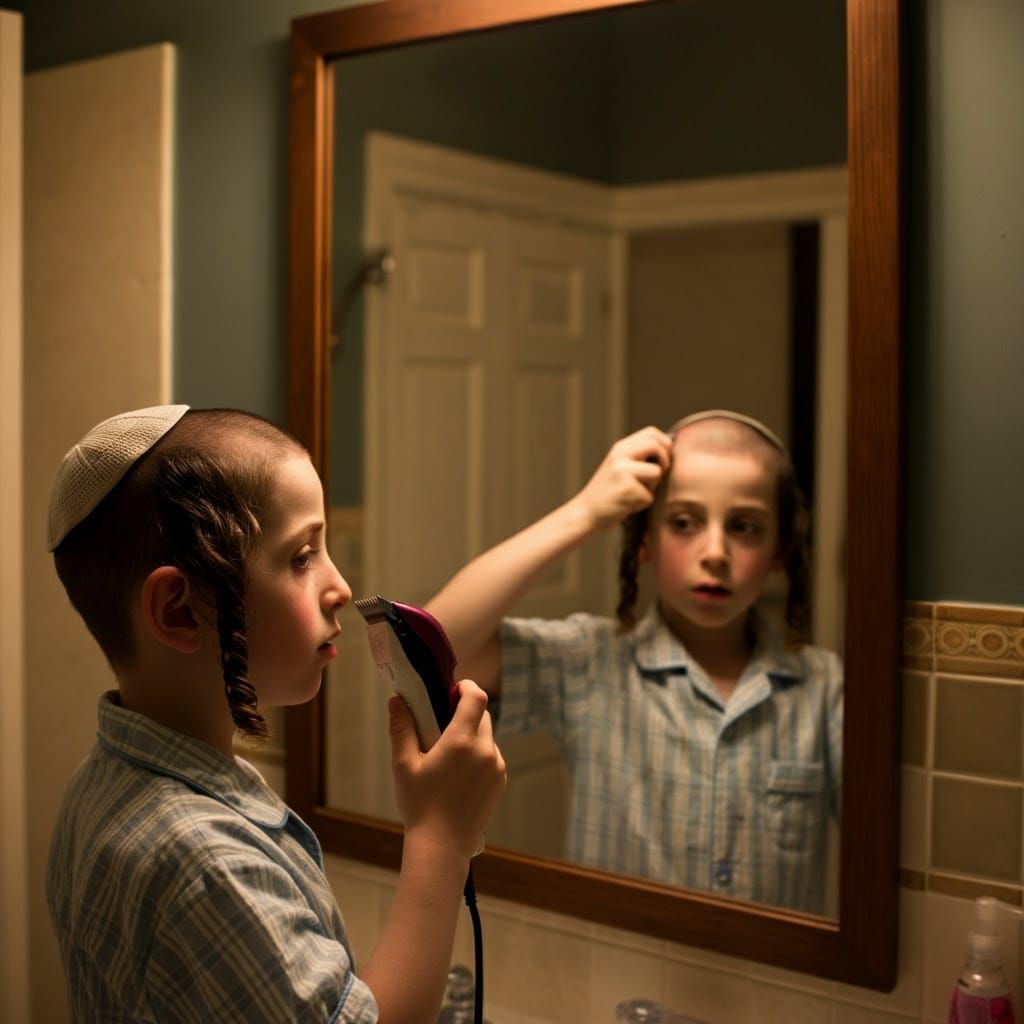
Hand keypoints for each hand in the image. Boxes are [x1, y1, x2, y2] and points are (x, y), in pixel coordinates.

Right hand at [388, 680, 505, 860]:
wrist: (441, 847)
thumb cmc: (419, 805)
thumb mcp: (403, 764)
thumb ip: (401, 728)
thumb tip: (397, 700)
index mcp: (462, 741)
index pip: (476, 697)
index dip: (466, 687)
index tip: (453, 688)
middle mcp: (485, 751)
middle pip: (482, 715)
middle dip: (465, 712)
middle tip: (441, 724)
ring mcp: (496, 768)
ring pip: (487, 737)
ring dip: (472, 736)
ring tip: (447, 755)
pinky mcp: (500, 782)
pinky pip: (491, 757)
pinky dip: (478, 756)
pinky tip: (458, 774)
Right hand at [573, 426, 672, 531]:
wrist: (585, 512)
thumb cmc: (607, 492)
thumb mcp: (618, 466)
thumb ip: (638, 456)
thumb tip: (669, 450)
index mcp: (620, 448)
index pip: (651, 432)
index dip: (665, 443)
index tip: (666, 457)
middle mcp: (620, 455)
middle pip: (657, 446)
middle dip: (665, 461)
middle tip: (659, 474)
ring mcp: (622, 471)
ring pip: (657, 473)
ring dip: (652, 487)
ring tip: (635, 493)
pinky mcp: (627, 489)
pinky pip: (650, 496)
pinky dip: (642, 504)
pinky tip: (627, 505)